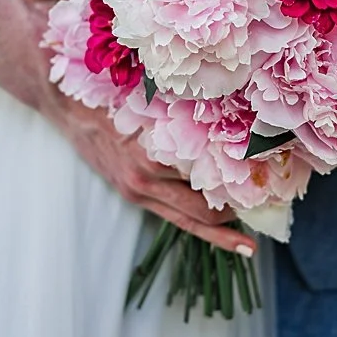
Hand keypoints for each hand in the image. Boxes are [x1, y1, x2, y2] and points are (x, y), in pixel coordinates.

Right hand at [37, 80, 254, 257]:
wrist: (68, 105)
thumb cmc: (116, 93)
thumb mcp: (152, 99)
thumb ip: (184, 113)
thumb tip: (232, 112)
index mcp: (154, 153)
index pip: (207, 177)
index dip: (239, 183)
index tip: (268, 184)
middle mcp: (145, 178)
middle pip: (200, 210)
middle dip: (234, 215)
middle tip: (266, 212)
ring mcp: (138, 191)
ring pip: (186, 221)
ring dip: (218, 230)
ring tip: (247, 242)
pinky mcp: (132, 195)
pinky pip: (171, 218)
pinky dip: (197, 226)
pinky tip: (220, 234)